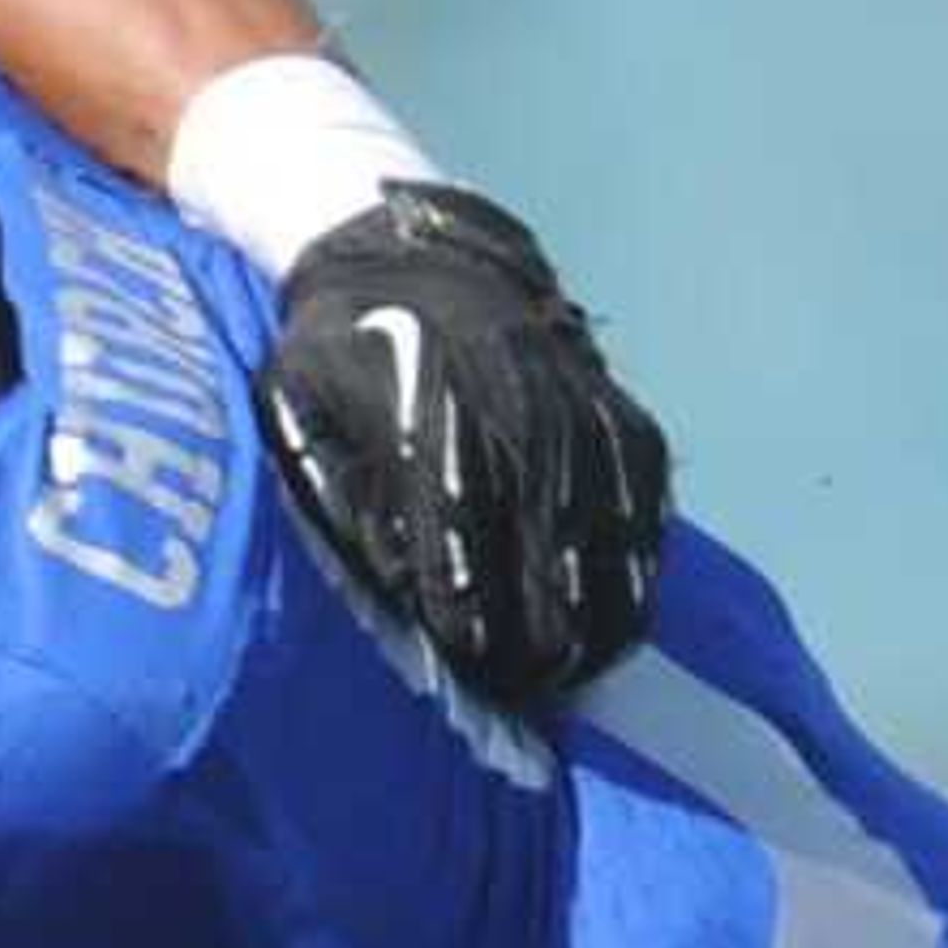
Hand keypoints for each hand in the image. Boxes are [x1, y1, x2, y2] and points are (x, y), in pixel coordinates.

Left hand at [263, 182, 667, 705]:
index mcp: (440, 424)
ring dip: (589, 627)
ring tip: (562, 675)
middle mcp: (524, 421)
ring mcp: (585, 421)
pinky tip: (606, 623)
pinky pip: (645, 520)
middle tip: (515, 692)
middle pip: (547, 570)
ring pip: (610, 556)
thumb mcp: (302, 418)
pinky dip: (631, 578)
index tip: (466, 671)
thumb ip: (337, 502)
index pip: (464, 556)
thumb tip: (384, 596)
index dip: (468, 628)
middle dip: (532, 647)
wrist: (411, 255)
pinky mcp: (627, 425)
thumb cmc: (336, 354)